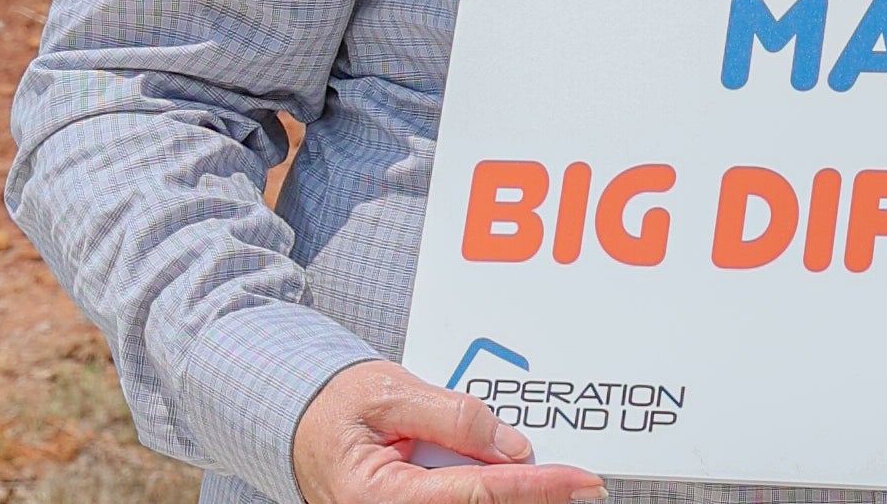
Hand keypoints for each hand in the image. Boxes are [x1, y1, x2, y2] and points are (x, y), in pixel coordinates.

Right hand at [292, 358, 610, 503]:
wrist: (299, 425)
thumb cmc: (336, 406)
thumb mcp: (389, 393)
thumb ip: (451, 417)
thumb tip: (512, 447)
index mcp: (380, 496)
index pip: (476, 496)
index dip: (535, 487)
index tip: (580, 480)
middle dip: (535, 497)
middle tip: (588, 484)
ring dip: (515, 493)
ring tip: (563, 480)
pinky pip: (460, 502)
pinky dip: (492, 489)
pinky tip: (523, 479)